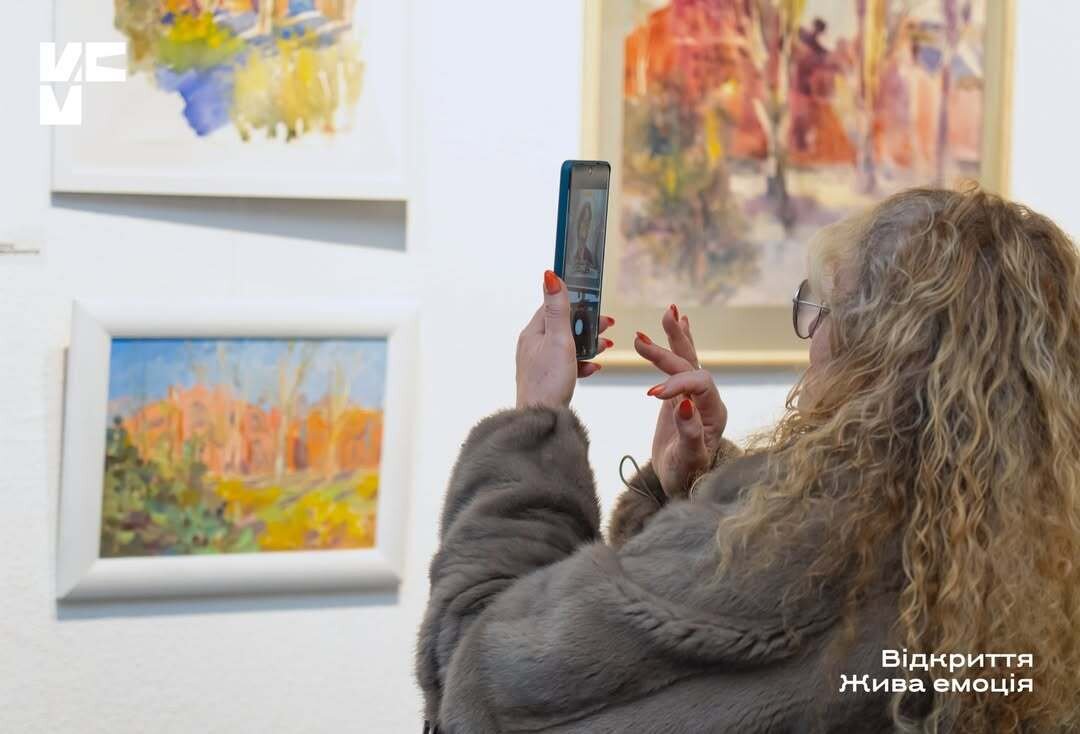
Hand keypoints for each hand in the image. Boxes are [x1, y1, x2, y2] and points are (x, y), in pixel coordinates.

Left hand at [515, 270, 613, 409]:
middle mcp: (533, 346)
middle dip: (587, 324)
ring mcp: (540, 363)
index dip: (574, 301)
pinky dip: (582, 363)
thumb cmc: (549, 380)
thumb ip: (558, 309)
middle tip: (607, 324)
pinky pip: (567, 365)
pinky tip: (594, 368)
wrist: (542, 419)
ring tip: (606, 345)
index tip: (593, 298)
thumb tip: (550, 276)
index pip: (552, 306)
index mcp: (532, 333)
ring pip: (567, 345)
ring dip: (588, 344)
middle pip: (563, 326)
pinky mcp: (548, 379)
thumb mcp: (558, 340)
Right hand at [635, 305, 726, 496]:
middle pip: (691, 366)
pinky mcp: (682, 394)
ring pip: (688, 360)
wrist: (683, 484)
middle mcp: (708, 400)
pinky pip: (683, 365)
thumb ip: (690, 435)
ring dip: (675, 338)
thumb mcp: (688, 462)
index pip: (699, 385)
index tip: (651, 395)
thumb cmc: (687, 477)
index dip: (677, 384)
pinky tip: (678, 323)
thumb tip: (684, 405)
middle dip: (669, 351)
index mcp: (715, 413)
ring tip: (667, 314)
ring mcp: (696, 395)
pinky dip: (678, 344)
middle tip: (641, 340)